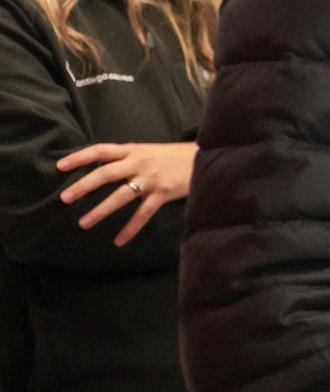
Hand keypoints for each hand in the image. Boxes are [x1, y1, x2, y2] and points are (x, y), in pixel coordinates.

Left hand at [59, 141, 196, 245]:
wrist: (206, 157)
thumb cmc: (175, 157)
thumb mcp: (150, 151)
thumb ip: (129, 157)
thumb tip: (104, 164)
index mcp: (134, 150)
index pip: (101, 150)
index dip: (80, 157)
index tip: (60, 166)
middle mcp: (139, 162)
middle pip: (105, 173)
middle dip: (83, 186)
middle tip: (65, 198)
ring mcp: (151, 178)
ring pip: (120, 196)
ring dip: (100, 210)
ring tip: (84, 223)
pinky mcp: (163, 193)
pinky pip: (143, 214)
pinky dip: (130, 228)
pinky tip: (119, 241)